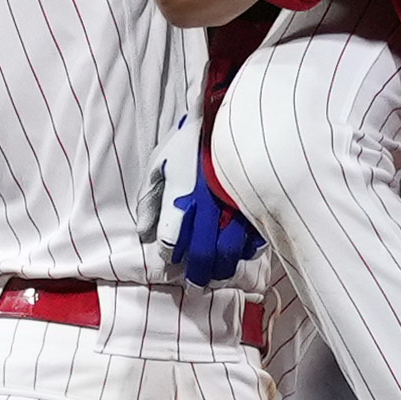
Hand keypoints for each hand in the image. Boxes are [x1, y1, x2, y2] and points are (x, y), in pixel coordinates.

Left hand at [144, 114, 264, 285]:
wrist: (229, 115)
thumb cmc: (192, 139)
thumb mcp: (161, 161)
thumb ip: (149, 198)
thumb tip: (143, 231)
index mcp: (183, 198)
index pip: (174, 242)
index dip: (171, 255)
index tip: (172, 257)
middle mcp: (210, 209)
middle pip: (204, 256)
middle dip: (199, 275)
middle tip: (197, 284)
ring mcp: (236, 209)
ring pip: (231, 253)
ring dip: (223, 267)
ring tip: (218, 272)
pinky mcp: (257, 206)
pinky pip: (255, 239)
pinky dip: (248, 250)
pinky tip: (242, 252)